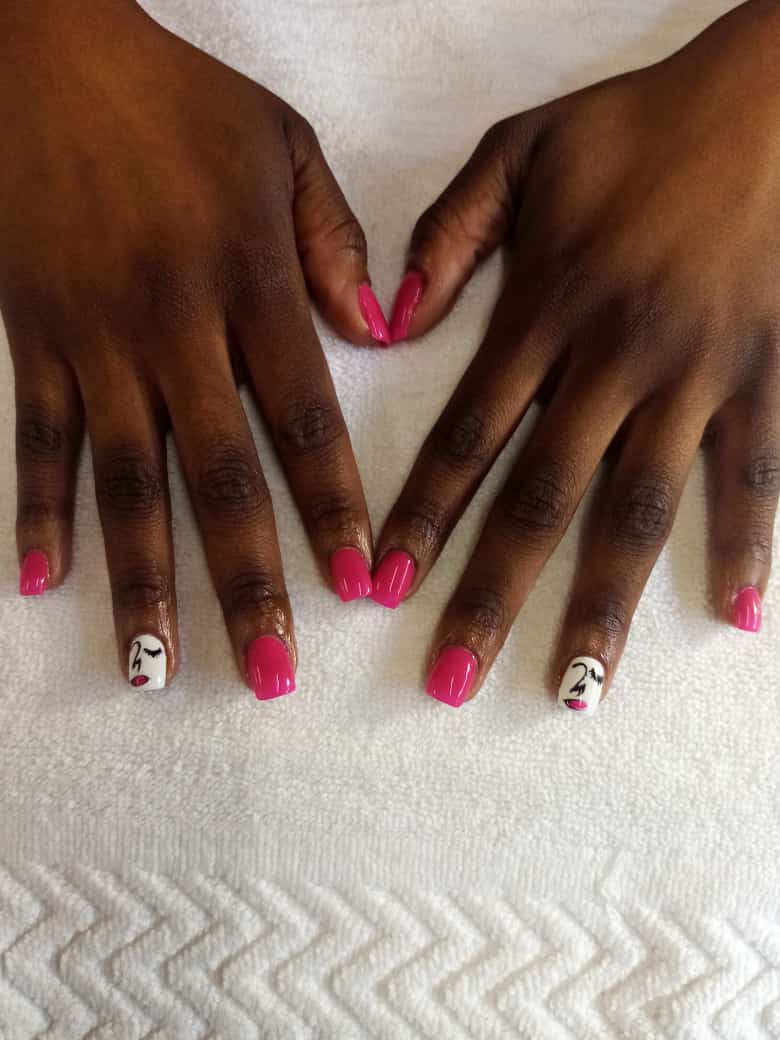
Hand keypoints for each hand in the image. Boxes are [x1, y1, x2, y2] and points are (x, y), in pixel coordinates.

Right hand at [1, 1, 386, 694]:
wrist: (42, 52)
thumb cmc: (176, 100)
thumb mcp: (280, 148)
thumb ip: (333, 245)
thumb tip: (382, 331)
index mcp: (248, 283)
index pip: (303, 418)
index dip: (334, 505)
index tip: (361, 583)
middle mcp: (173, 328)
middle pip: (218, 477)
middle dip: (247, 582)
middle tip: (270, 673)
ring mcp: (94, 342)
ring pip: (126, 483)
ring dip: (142, 581)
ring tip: (156, 666)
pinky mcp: (33, 340)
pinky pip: (39, 443)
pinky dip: (38, 513)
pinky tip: (40, 583)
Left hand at [378, 0, 779, 712]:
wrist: (771, 97)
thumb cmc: (638, 125)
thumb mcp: (523, 150)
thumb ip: (449, 232)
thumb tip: (387, 321)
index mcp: (543, 311)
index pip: (465, 436)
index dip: (420, 516)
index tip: (384, 588)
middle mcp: (612, 359)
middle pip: (539, 499)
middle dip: (490, 596)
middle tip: (451, 681)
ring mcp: (693, 376)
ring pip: (638, 509)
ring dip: (602, 603)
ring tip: (575, 686)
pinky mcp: (763, 377)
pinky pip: (754, 473)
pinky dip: (749, 543)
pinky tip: (735, 612)